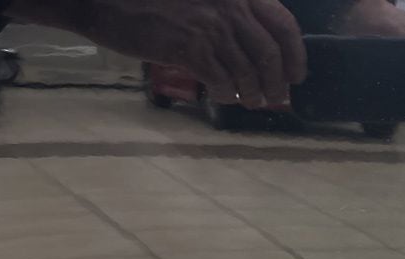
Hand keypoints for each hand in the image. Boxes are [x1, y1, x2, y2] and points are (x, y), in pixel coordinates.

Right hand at [9, 0, 306, 107]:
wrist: (107, 0)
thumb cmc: (153, 0)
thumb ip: (229, 16)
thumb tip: (255, 49)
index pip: (283, 24)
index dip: (295, 55)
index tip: (296, 75)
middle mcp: (230, 6)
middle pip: (269, 54)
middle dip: (277, 82)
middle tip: (276, 98)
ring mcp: (210, 27)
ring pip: (248, 71)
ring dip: (254, 93)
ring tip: (252, 103)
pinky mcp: (190, 48)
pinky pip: (221, 81)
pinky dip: (227, 93)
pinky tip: (223, 97)